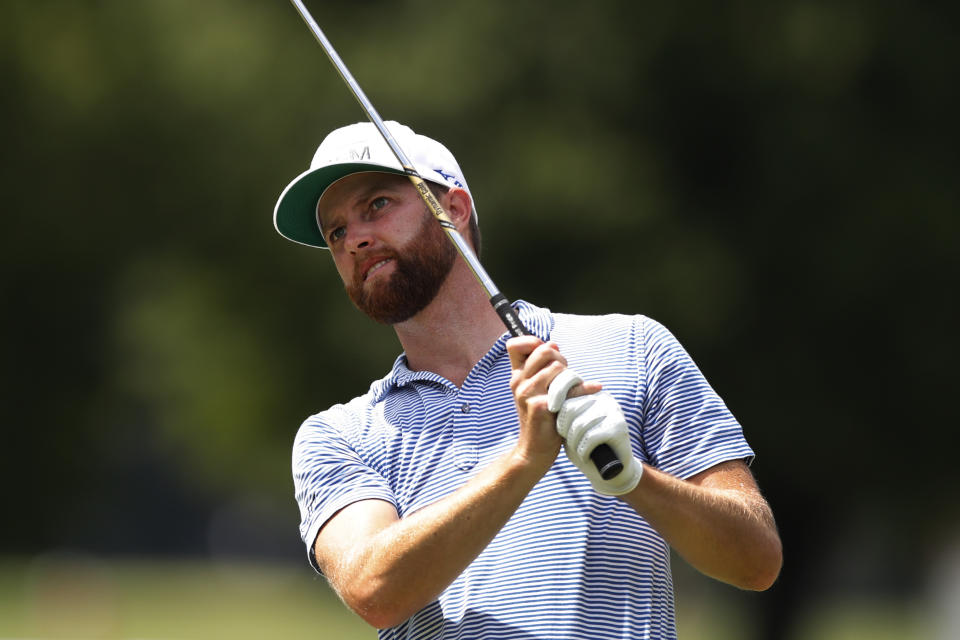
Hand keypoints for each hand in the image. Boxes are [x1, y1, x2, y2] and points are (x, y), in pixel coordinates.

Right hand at [506, 336, 600, 472]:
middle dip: (560, 358)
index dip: (532, 342)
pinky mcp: (541, 406)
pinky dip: (584, 388)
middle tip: (565, 374)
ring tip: (572, 390)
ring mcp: (528, 394)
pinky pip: (568, 389)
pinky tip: (594, 388)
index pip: (514, 345)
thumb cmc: (542, 418)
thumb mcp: (536, 390)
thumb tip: (554, 346)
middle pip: (543, 351)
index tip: (547, 354)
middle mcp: (519, 382)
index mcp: (516, 376)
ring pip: (557, 368)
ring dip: (571, 376)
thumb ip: (542, 368)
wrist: (534, 449)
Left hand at [555, 391, 642, 495]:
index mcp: (591, 393)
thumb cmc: (583, 448)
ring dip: (573, 442)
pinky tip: (585, 456)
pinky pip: (591, 437)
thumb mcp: (568, 428)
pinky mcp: (619, 427)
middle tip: (568, 441)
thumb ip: (561, 412)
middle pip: (570, 407)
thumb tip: (545, 398)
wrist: (609, 472)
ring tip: (578, 449)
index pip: (568, 384)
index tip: (549, 412)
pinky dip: (583, 451)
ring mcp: (613, 411)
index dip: (555, 396)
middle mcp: (604, 398)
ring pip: (579, 424)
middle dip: (563, 428)